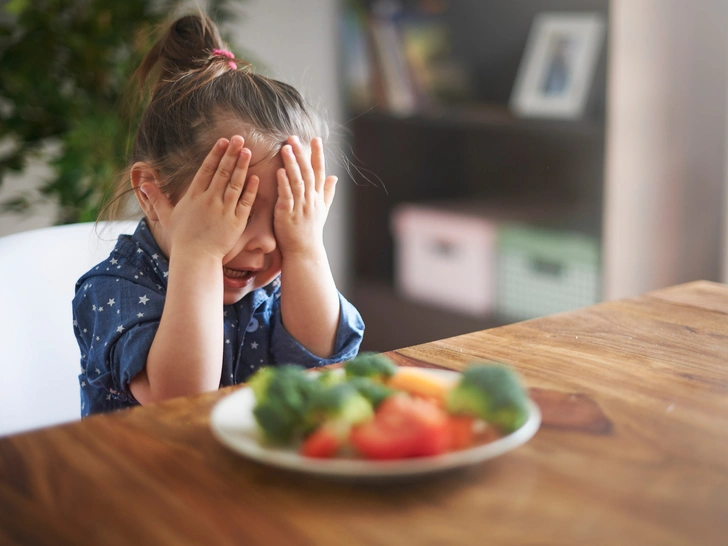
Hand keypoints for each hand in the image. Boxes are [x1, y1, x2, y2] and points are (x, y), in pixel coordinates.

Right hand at [141, 136, 258, 260]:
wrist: (196, 258)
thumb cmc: (182, 238)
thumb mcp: (167, 216)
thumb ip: (157, 198)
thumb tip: (143, 184)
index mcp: (194, 196)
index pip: (206, 169)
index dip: (215, 154)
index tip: (223, 141)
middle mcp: (209, 200)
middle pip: (222, 172)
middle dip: (231, 154)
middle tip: (239, 138)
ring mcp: (224, 210)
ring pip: (235, 183)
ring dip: (242, 166)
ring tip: (248, 151)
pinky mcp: (236, 221)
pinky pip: (245, 202)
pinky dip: (251, 189)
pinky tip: (255, 177)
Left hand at [274, 136, 336, 257]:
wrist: (304, 252)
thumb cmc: (310, 231)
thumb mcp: (322, 211)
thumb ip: (327, 193)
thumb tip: (335, 177)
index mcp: (318, 197)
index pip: (319, 172)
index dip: (317, 155)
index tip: (316, 139)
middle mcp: (311, 200)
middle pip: (308, 173)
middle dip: (302, 154)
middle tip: (294, 138)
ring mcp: (300, 207)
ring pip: (297, 181)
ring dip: (292, 164)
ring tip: (286, 148)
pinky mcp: (287, 214)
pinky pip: (287, 196)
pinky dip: (283, 183)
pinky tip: (279, 171)